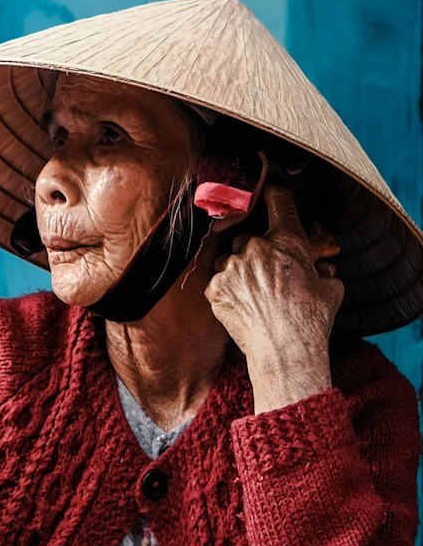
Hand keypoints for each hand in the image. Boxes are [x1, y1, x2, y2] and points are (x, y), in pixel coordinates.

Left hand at [203, 182, 343, 397]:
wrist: (285, 352)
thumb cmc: (311, 321)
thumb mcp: (330, 288)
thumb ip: (321, 268)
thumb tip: (320, 266)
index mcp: (286, 241)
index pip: (279, 201)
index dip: (275, 195)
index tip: (269, 193)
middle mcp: (255, 248)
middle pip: (251, 237)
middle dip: (260, 252)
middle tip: (270, 275)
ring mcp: (231, 268)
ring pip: (232, 259)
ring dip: (241, 271)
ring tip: (256, 294)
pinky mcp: (215, 288)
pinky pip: (220, 281)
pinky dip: (229, 290)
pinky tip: (244, 305)